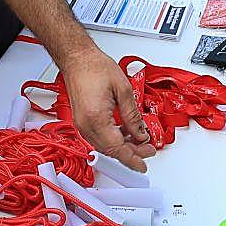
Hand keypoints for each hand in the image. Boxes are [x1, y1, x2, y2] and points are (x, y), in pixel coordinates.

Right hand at [61, 48, 156, 171]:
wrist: (77, 59)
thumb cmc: (95, 67)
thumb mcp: (124, 90)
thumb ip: (133, 116)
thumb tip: (141, 135)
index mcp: (96, 119)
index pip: (117, 149)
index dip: (133, 160)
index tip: (143, 166)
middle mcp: (86, 125)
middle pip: (111, 150)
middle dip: (131, 153)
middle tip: (148, 150)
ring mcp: (82, 125)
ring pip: (105, 146)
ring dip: (123, 146)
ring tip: (140, 141)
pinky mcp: (82, 121)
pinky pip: (99, 138)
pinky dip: (114, 139)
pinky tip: (126, 133)